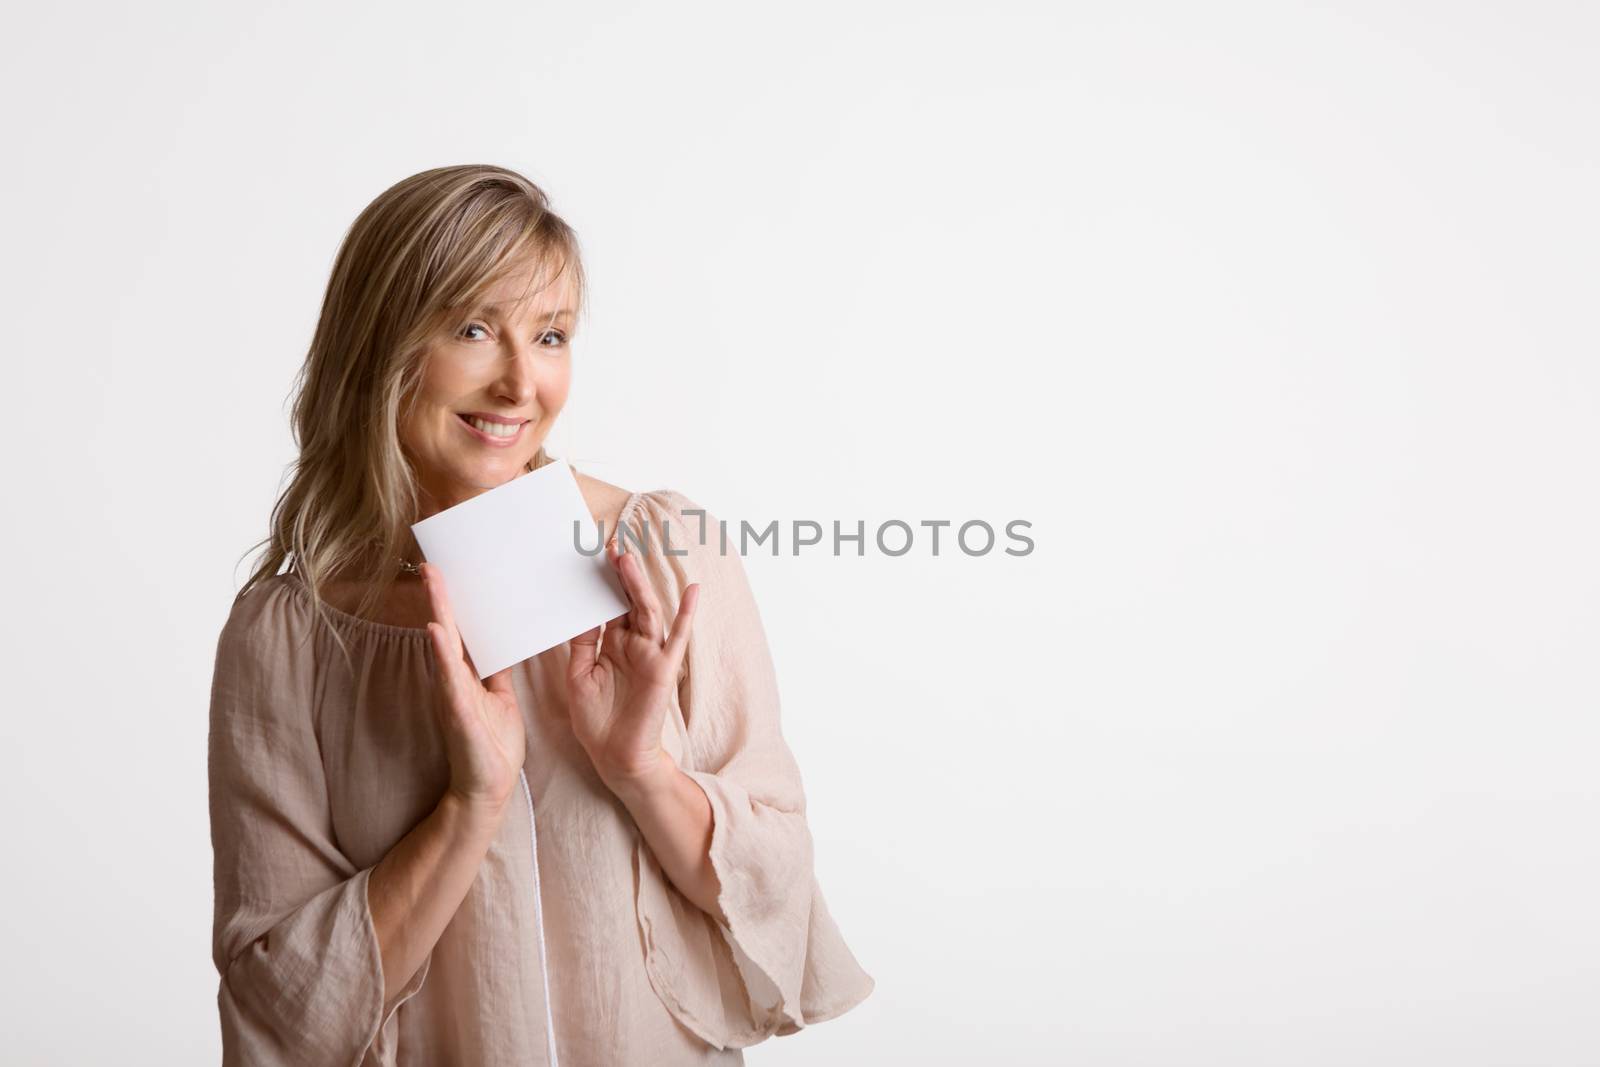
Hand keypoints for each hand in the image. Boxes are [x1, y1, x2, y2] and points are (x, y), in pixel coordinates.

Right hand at [421, 562, 526, 815]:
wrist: (488, 787)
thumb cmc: (493, 745)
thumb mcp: (501, 699)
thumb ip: (497, 673)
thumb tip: (505, 645)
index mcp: (469, 676)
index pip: (463, 632)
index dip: (456, 603)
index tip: (450, 573)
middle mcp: (456, 680)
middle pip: (449, 630)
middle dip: (441, 597)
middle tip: (432, 564)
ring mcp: (453, 693)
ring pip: (444, 645)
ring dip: (439, 612)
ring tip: (433, 582)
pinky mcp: (457, 710)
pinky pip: (449, 677)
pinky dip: (442, 653)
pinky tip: (437, 630)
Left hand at [567, 537, 699, 788]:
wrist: (614, 757)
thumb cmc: (596, 720)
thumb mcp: (579, 675)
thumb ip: (582, 643)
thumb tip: (580, 611)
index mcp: (611, 643)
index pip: (608, 604)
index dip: (602, 581)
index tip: (591, 553)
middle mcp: (632, 643)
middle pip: (628, 600)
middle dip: (620, 572)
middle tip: (609, 544)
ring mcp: (650, 654)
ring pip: (647, 611)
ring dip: (639, 584)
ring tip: (627, 558)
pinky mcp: (663, 668)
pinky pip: (678, 638)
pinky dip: (687, 614)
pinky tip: (693, 591)